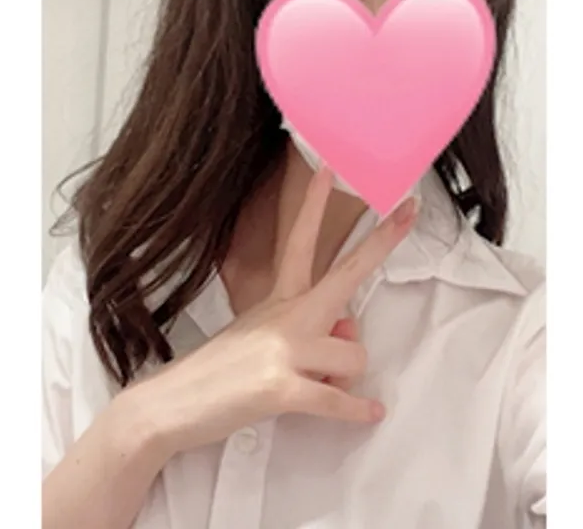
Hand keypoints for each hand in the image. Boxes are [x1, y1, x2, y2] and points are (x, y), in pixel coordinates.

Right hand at [134, 169, 417, 457]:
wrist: (173, 402)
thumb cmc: (221, 369)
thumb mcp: (263, 337)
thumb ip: (311, 329)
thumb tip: (349, 331)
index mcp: (280, 297)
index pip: (301, 240)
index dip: (315, 202)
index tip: (330, 169)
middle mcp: (287, 313)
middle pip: (347, 272)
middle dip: (382, 240)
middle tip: (410, 208)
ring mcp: (284, 348)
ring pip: (353, 354)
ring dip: (346, 378)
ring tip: (319, 388)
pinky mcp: (282, 388)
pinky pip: (338, 400)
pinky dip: (356, 411)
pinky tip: (370, 413)